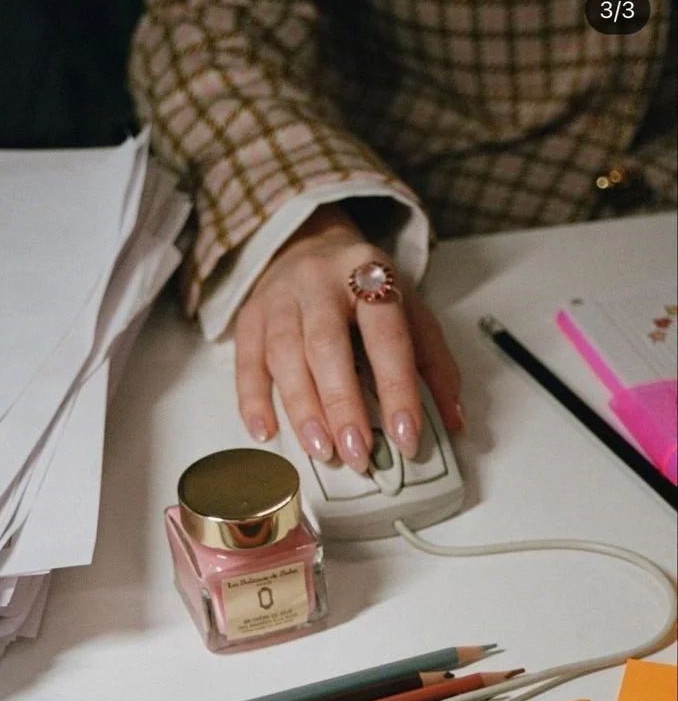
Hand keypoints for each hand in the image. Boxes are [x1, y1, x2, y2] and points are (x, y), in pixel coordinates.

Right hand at [234, 203, 462, 471]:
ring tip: (321, 450)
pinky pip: (246, 360)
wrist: (309, 246)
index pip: (386, 336)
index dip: (397, 389)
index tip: (405, 438)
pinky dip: (253, 399)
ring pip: (284, 354)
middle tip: (357, 454)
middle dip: (342, 405)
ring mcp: (280, 298)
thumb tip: (454, 423)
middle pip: (326, 346)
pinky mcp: (250, 316)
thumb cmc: (364, 290)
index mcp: (370, 275)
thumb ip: (434, 365)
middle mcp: (320, 282)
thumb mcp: (409, 311)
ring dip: (302, 409)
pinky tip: (266, 432)